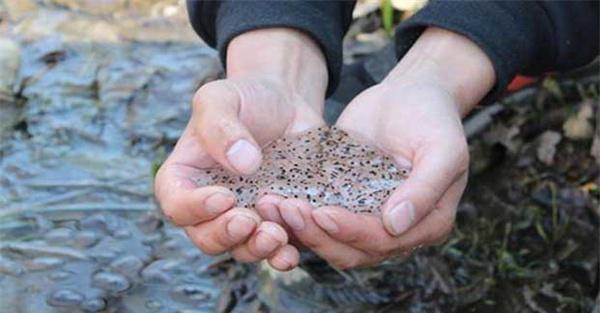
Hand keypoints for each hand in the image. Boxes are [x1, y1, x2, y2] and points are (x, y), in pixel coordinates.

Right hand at [154, 28, 327, 270]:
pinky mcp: (278, 221)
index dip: (195, 208)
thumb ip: (222, 127)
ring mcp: (245, 216)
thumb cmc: (244, 97)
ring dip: (257, 249)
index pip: (177, 204)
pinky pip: (277, 247)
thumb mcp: (222, 98)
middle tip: (249, 221)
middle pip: (207, 237)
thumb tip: (243, 164)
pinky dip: (283, 254)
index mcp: (186, 178)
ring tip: (275, 236)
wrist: (284, 102)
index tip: (224, 197)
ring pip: (242, 249)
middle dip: (227, 236)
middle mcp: (211, 206)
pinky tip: (293, 251)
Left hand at [276, 27, 495, 268]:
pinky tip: (273, 200)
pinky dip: (296, 217)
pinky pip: (318, 220)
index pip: (383, 241)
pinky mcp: (344, 204)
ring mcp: (367, 219)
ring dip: (300, 229)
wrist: (410, 96)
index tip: (322, 213)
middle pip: (352, 250)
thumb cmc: (432, 118)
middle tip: (286, 209)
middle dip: (317, 234)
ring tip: (272, 206)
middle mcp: (396, 231)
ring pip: (330, 241)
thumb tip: (396, 224)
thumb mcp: (442, 148)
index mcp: (427, 224)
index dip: (351, 231)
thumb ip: (426, 187)